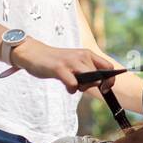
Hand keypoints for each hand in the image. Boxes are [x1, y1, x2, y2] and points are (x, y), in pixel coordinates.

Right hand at [3, 40, 118, 98]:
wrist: (33, 53)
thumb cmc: (56, 61)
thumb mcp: (75, 62)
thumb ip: (87, 71)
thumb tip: (101, 84)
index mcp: (87, 54)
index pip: (108, 67)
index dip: (110, 80)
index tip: (104, 88)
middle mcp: (82, 56)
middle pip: (99, 77)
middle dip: (92, 86)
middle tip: (79, 85)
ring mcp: (71, 61)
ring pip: (90, 80)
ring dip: (83, 87)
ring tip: (72, 84)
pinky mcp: (59, 68)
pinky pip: (73, 84)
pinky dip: (71, 89)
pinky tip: (66, 86)